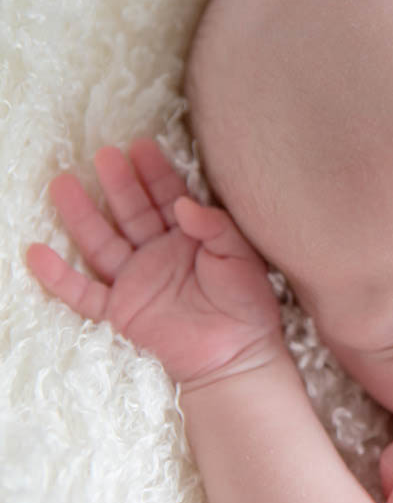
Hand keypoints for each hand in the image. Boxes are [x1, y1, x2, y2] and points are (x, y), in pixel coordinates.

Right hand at [26, 139, 283, 389]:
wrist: (238, 355)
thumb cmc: (247, 305)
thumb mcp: (241, 257)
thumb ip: (214, 226)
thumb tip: (182, 203)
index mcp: (189, 239)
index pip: (167, 198)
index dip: (154, 173)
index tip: (140, 146)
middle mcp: (158, 255)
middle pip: (131, 213)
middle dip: (118, 183)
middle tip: (105, 154)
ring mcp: (137, 282)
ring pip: (102, 243)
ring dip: (81, 216)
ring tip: (62, 183)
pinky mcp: (121, 312)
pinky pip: (82, 294)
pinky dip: (58, 277)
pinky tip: (35, 252)